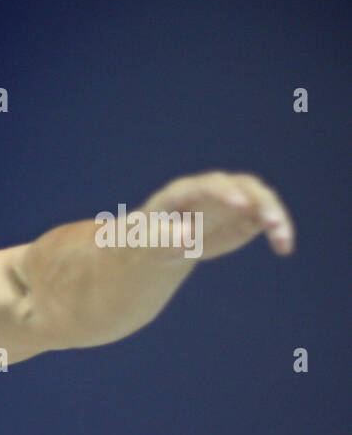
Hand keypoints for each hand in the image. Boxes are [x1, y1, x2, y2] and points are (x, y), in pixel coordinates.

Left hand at [140, 171, 293, 260]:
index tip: (241, 205)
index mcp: (184, 192)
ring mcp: (233, 200)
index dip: (224, 193)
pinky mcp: (247, 215)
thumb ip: (165, 236)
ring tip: (282, 237)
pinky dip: (278, 230)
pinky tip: (284, 248)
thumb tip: (186, 234)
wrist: (165, 241)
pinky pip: (267, 218)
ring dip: (274, 215)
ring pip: (260, 199)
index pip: (206, 186)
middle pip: (241, 186)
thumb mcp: (150, 240)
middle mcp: (213, 190)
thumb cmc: (152, 237)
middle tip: (272, 221)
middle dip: (258, 200)